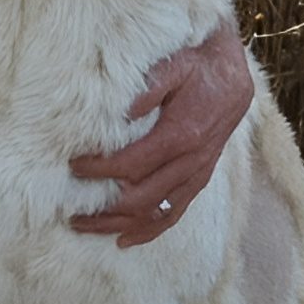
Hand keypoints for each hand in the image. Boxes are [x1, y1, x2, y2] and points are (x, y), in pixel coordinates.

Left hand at [69, 20, 253, 247]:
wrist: (233, 73)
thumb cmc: (198, 66)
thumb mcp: (175, 65)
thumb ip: (150, 86)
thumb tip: (125, 112)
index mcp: (181, 135)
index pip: (132, 164)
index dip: (101, 170)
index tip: (74, 167)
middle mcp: (191, 161)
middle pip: (141, 198)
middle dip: (103, 208)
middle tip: (70, 210)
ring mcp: (197, 173)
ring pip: (157, 212)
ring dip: (119, 224)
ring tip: (86, 227)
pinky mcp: (200, 177)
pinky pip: (175, 211)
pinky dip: (150, 229)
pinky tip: (125, 239)